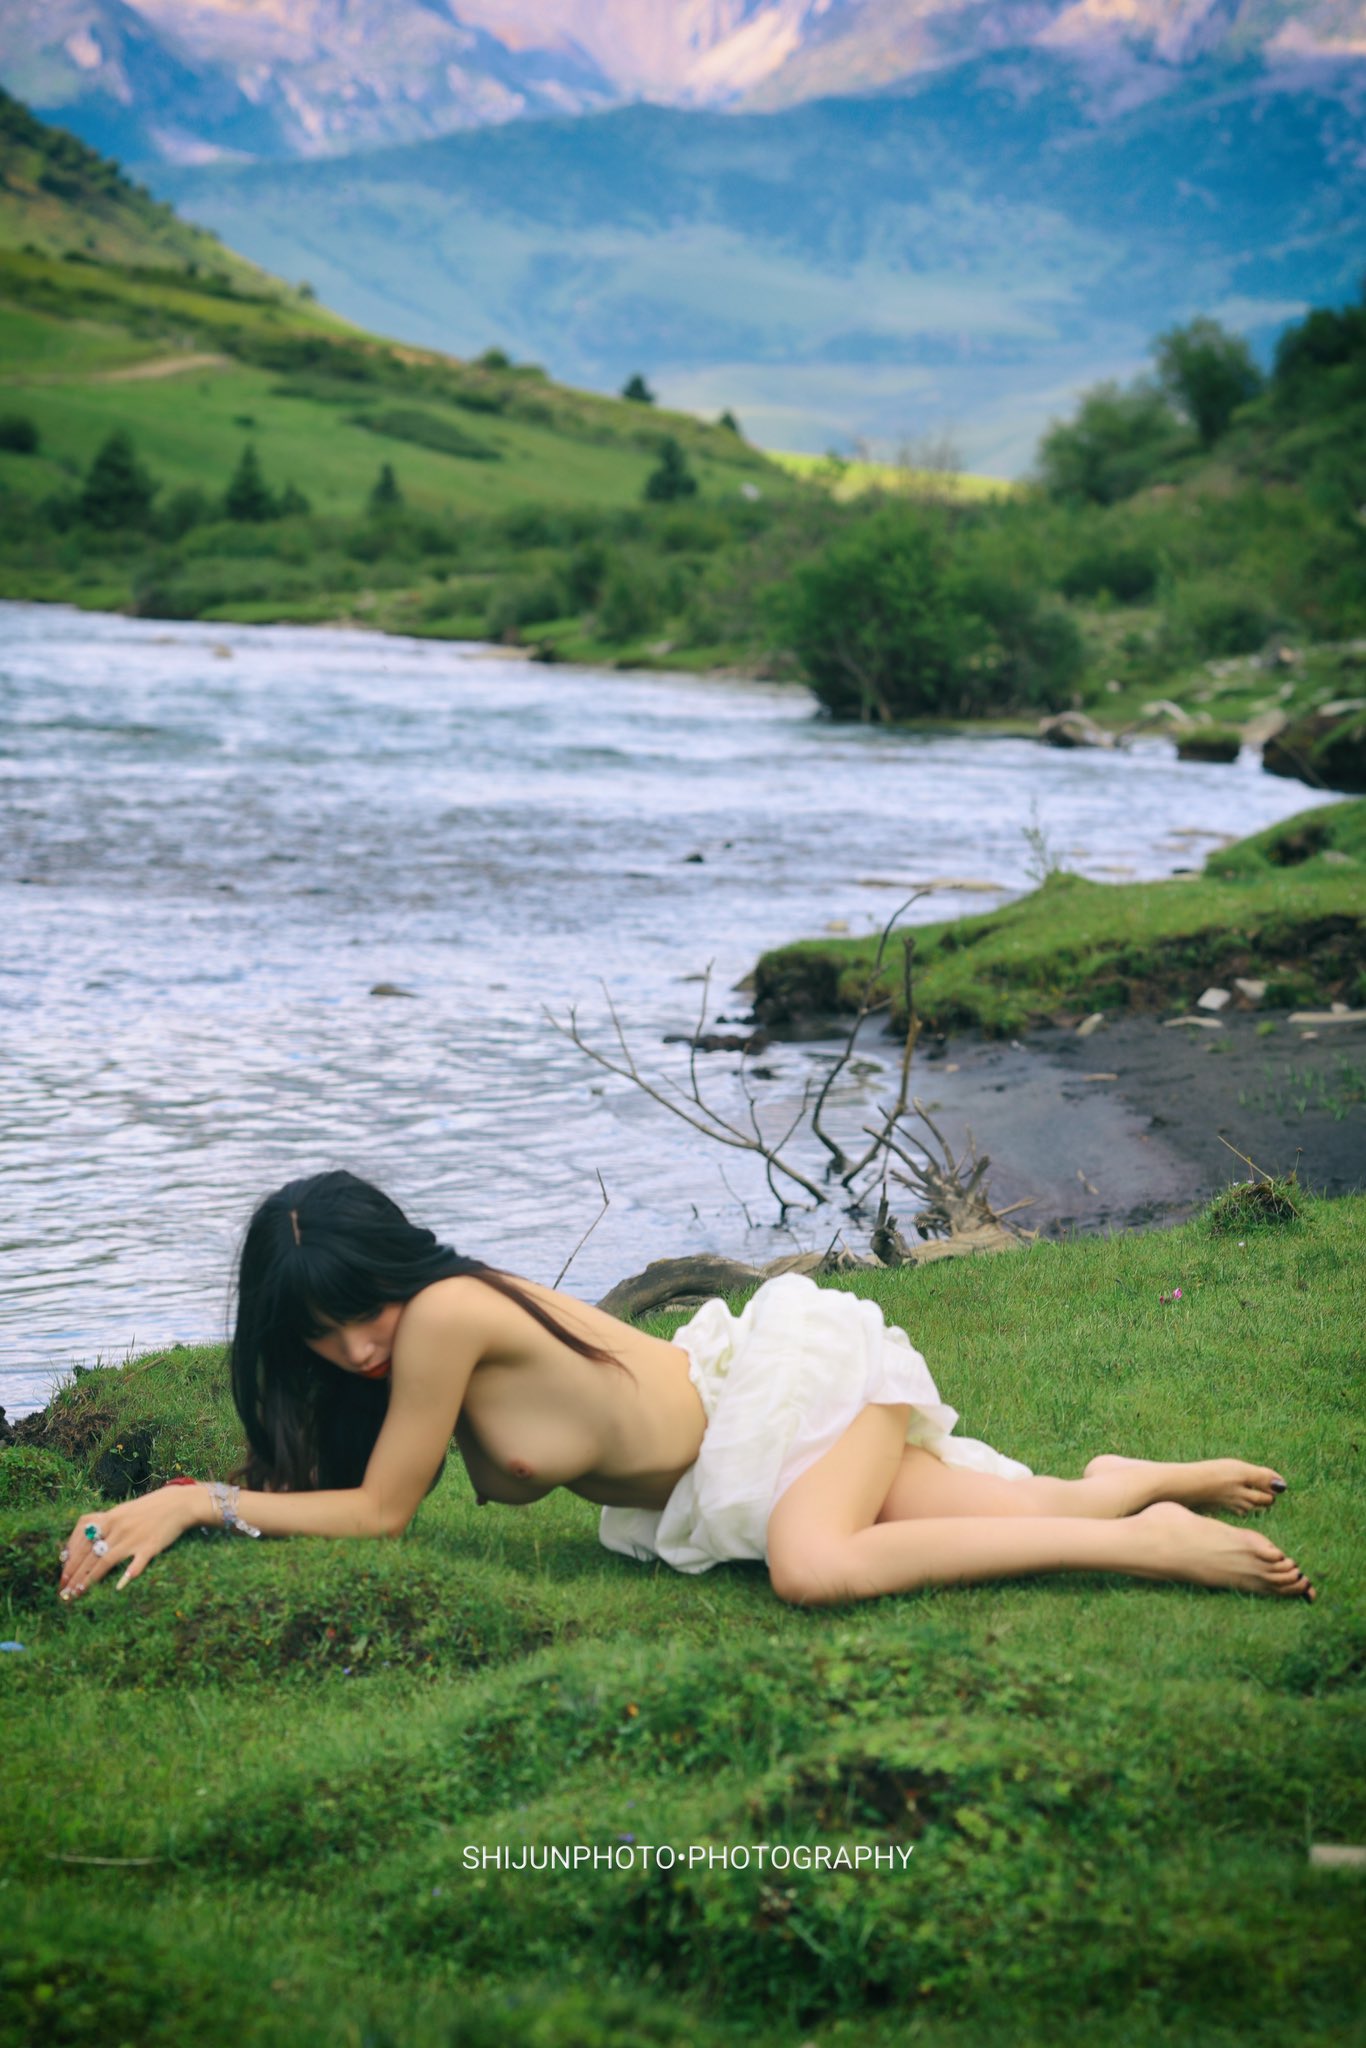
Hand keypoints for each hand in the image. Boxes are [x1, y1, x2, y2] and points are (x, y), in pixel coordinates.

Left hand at [58, 1485, 204, 1600]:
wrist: (178, 1504)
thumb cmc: (148, 1509)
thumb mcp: (122, 1511)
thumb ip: (102, 1525)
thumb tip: (82, 1544)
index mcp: (109, 1518)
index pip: (82, 1542)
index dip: (69, 1561)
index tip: (61, 1577)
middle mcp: (118, 1527)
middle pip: (89, 1554)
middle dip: (74, 1575)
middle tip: (64, 1592)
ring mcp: (133, 1537)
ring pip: (105, 1561)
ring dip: (89, 1579)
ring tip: (78, 1593)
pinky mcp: (150, 1547)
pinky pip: (136, 1563)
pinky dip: (127, 1576)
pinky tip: (118, 1588)